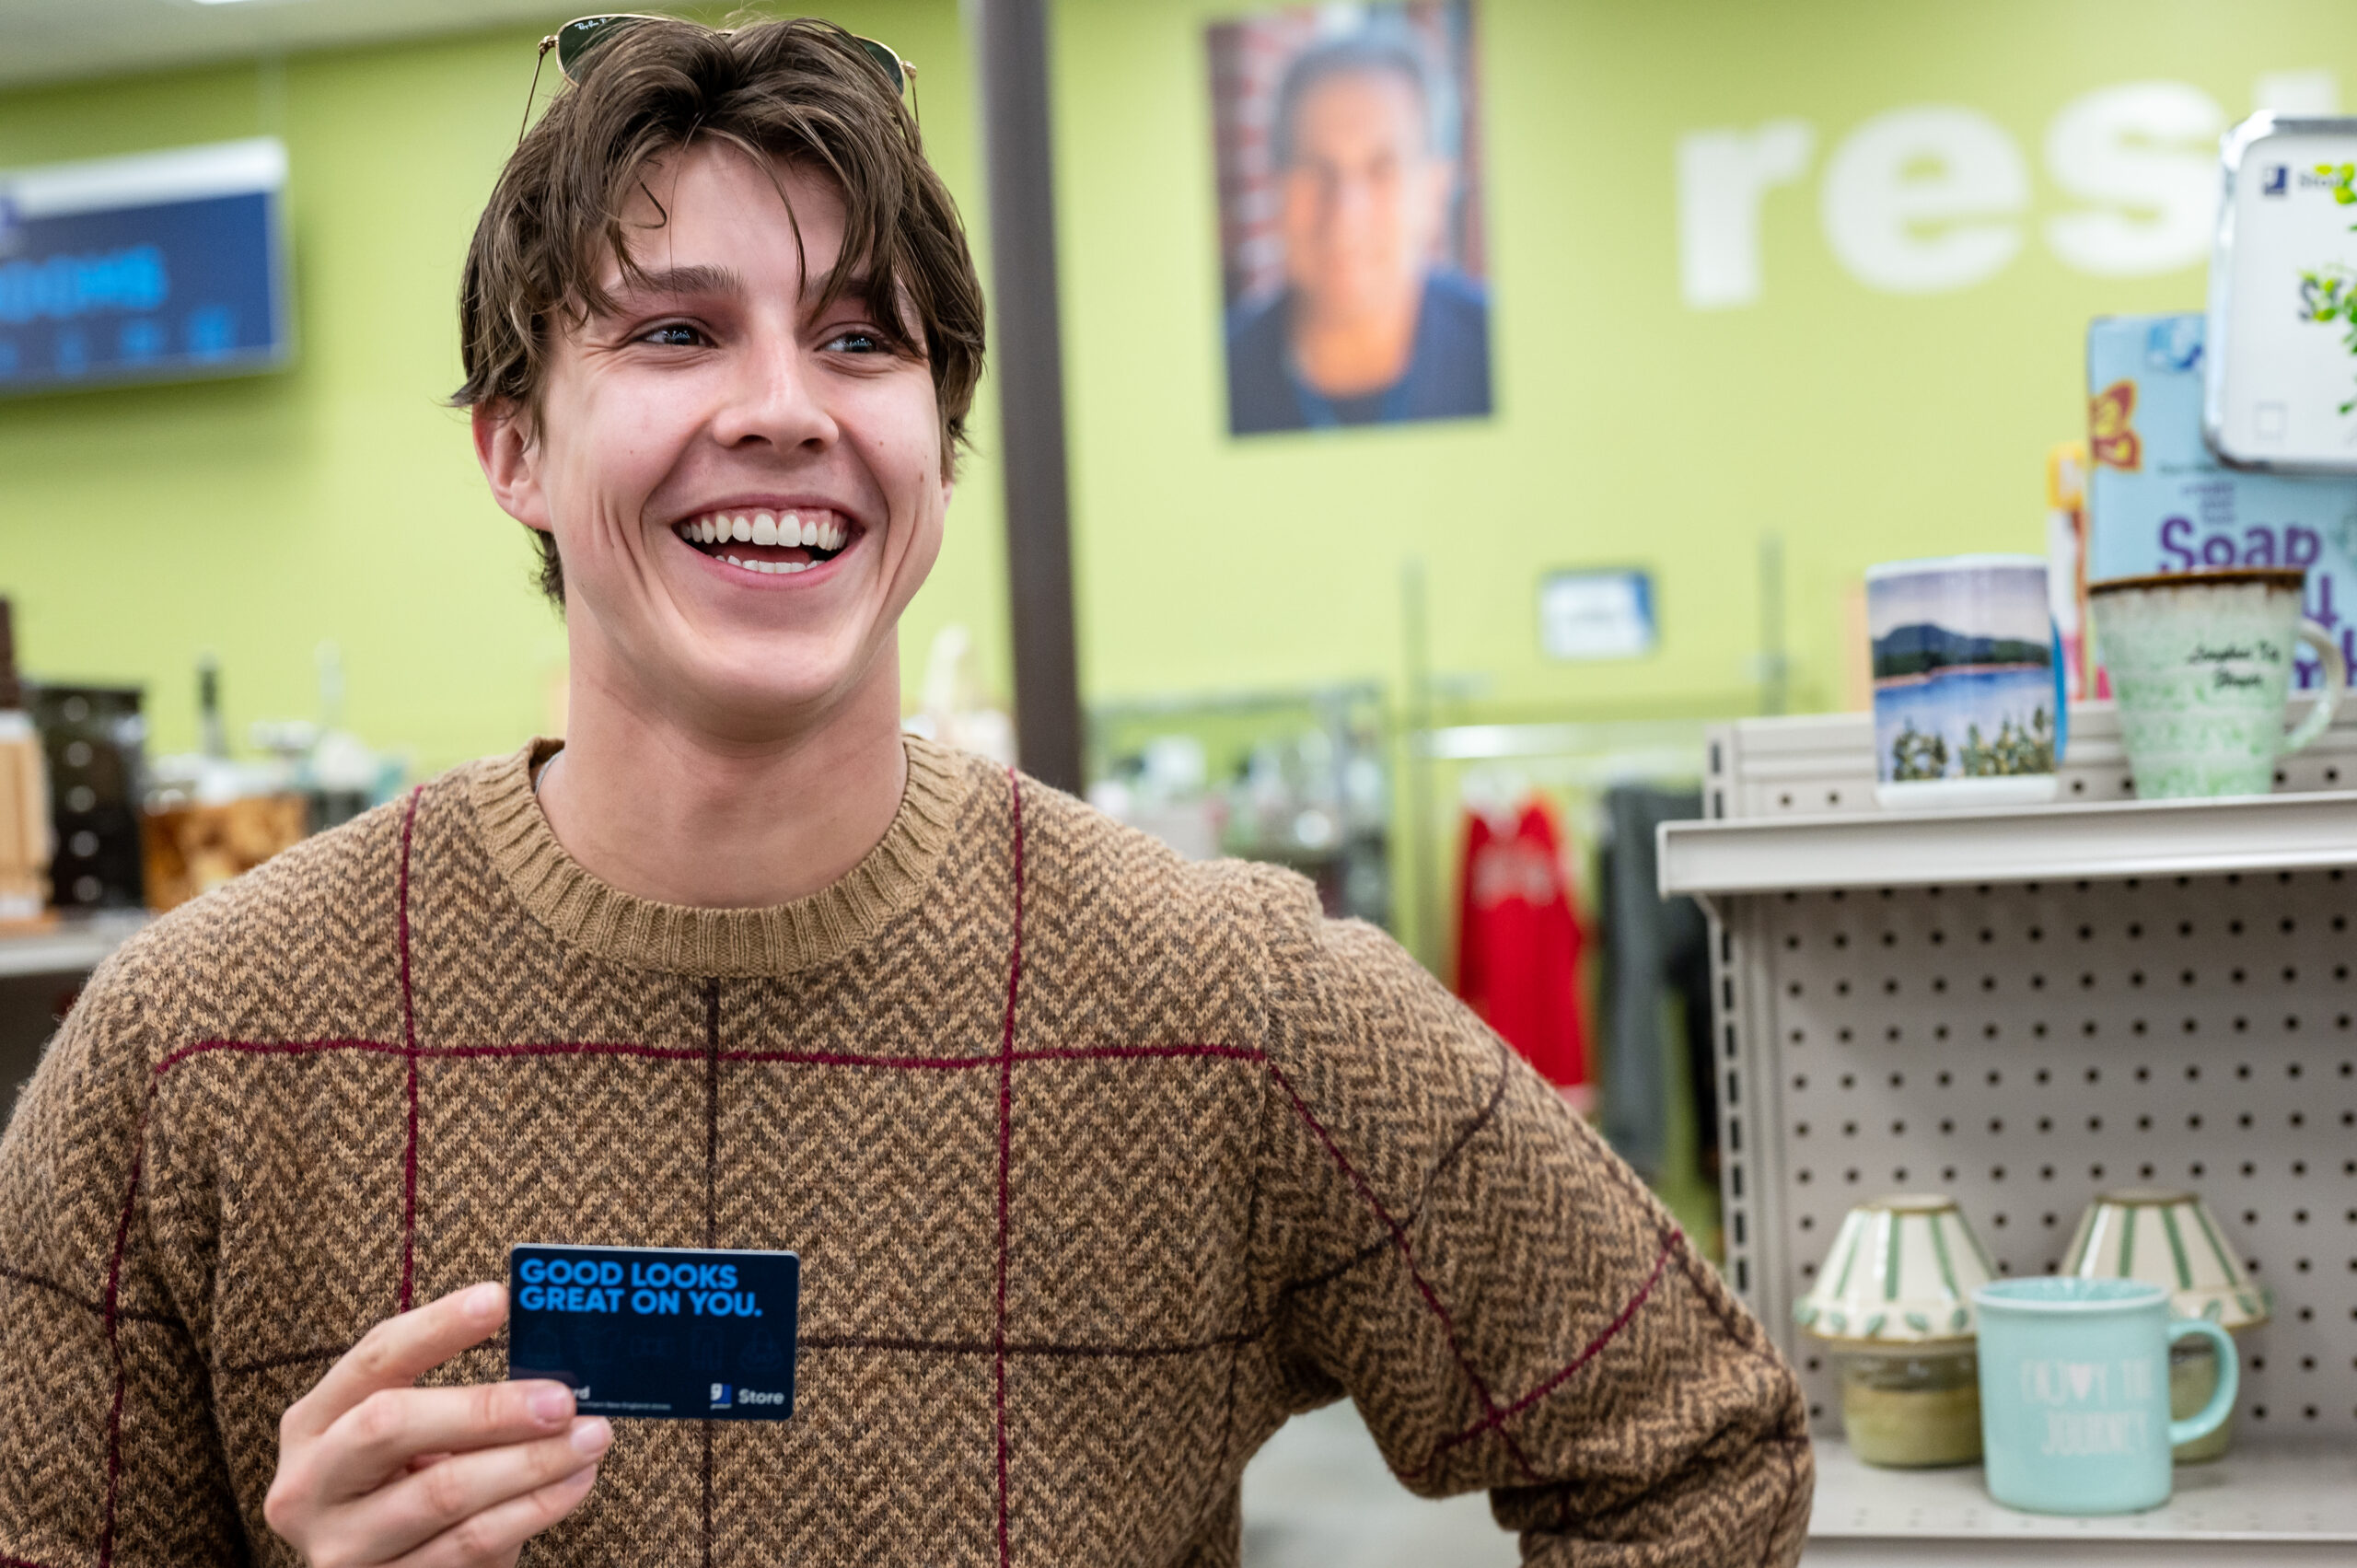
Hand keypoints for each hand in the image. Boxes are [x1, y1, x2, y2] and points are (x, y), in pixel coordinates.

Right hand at [264, 1282, 611, 1567]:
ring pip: (443, 1495)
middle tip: (564, 1399)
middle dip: (489, 1408)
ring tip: (590, 1440)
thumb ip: (457, 1400)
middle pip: (392, 1425)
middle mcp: (309, 1486)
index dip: (435, 1327)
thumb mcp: (411, 1437)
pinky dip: (531, 1512)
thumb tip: (550, 1365)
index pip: (372, 1359)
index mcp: (312, 1424)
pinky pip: (468, 1548)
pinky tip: (572, 1485)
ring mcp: (340, 1547)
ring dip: (532, 1464)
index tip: (499, 1299)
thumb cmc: (404, 1486)